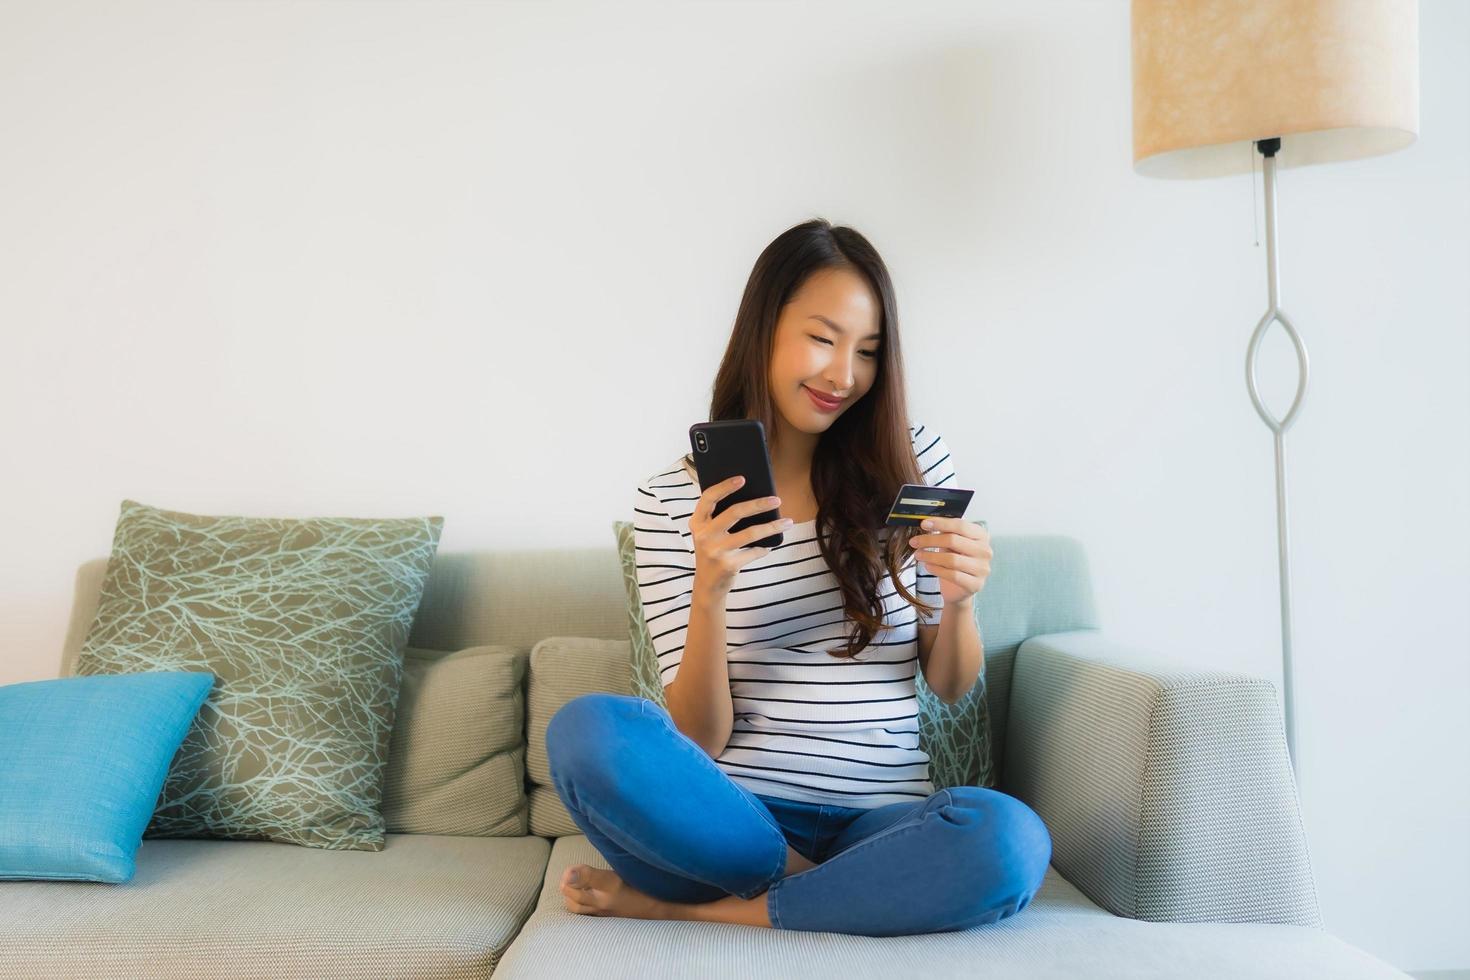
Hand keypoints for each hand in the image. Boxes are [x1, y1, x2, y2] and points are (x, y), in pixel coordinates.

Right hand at [689, 475, 792, 600]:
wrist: (707, 585)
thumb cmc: (713, 551)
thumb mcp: (708, 533)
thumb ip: (720, 517)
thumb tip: (753, 498)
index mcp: (697, 522)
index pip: (708, 498)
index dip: (725, 487)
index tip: (743, 479)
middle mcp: (704, 535)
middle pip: (734, 512)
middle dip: (758, 504)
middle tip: (777, 499)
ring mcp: (716, 551)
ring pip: (750, 533)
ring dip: (772, 526)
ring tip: (788, 522)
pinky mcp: (728, 565)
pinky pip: (754, 551)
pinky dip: (764, 548)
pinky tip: (770, 545)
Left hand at [908, 517, 990, 607]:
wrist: (959, 588)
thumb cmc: (956, 561)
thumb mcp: (952, 543)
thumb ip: (945, 532)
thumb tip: (927, 523)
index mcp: (981, 536)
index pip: (960, 525)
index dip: (941, 523)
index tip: (924, 524)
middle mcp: (985, 551)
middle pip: (954, 540)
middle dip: (930, 540)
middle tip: (915, 542)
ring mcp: (982, 569)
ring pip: (952, 559)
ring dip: (930, 556)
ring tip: (918, 555)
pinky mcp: (975, 584)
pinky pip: (952, 575)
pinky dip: (937, 569)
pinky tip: (927, 566)